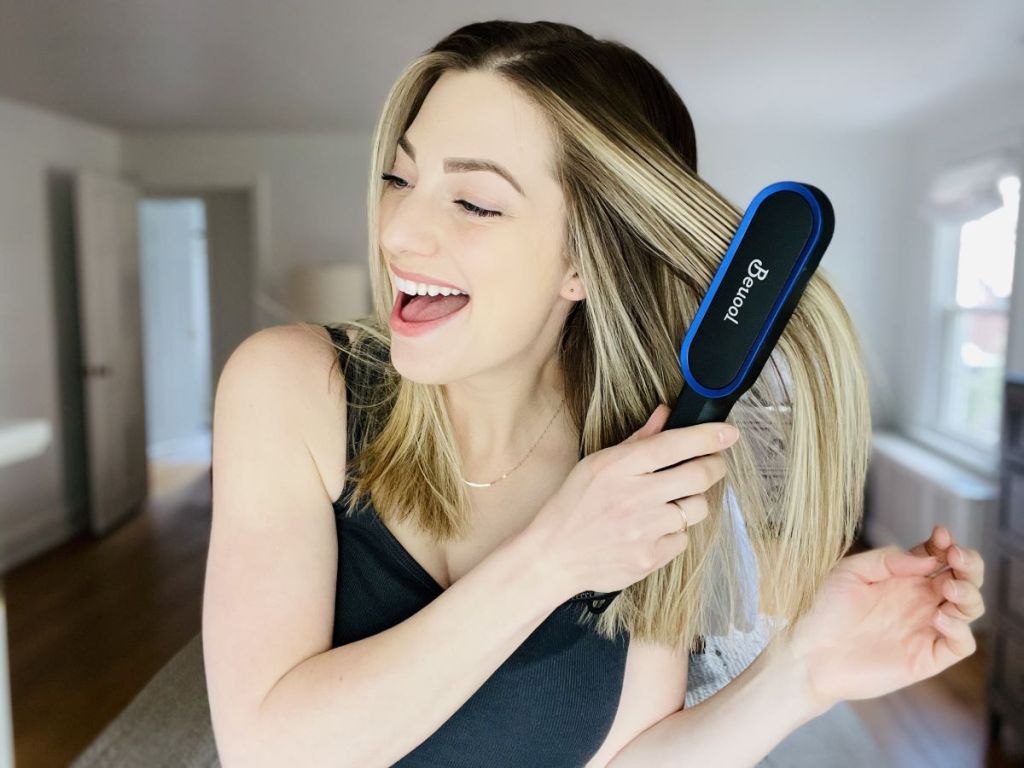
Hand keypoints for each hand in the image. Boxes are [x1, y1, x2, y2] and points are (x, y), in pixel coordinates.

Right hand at [525, 403, 737, 597]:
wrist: (554, 555)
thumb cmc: (574, 505)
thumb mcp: (597, 464)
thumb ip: (637, 440)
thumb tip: (666, 414)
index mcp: (620, 467)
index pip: (676, 444)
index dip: (709, 436)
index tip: (729, 433)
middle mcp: (635, 496)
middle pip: (699, 475)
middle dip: (714, 466)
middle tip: (712, 464)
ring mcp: (645, 530)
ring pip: (697, 508)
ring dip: (692, 501)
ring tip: (672, 501)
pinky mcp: (651, 558)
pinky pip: (683, 538)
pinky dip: (675, 532)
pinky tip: (654, 529)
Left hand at [784, 536, 984, 713]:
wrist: (810, 653)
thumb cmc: (823, 609)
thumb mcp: (850, 572)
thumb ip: (887, 560)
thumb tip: (927, 558)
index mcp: (902, 577)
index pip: (938, 556)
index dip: (946, 544)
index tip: (940, 534)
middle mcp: (919, 600)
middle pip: (963, 578)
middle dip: (970, 563)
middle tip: (956, 556)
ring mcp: (925, 628)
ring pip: (969, 608)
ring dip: (969, 593)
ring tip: (948, 587)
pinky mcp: (926, 657)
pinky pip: (961, 644)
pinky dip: (960, 629)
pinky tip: (939, 618)